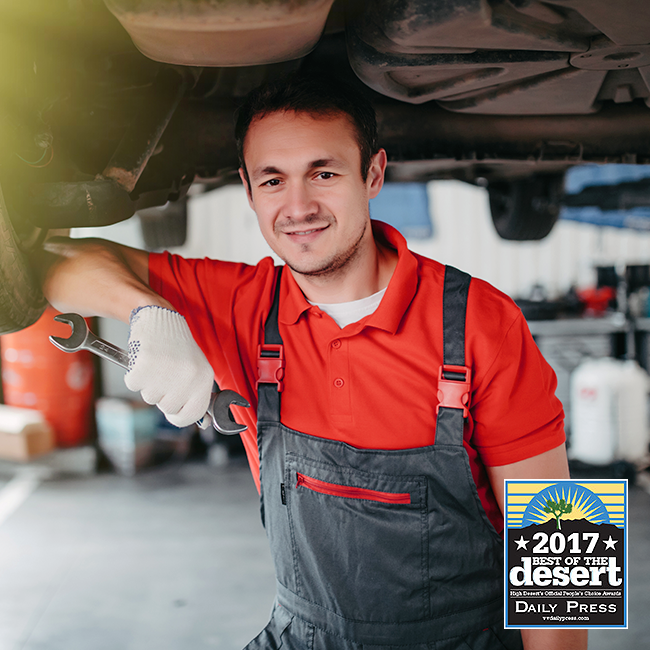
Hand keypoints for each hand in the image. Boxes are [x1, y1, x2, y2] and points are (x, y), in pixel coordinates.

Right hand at [124, 306, 213, 426]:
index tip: (174, 410)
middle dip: (163, 394)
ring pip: (149, 398)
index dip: (180, 415)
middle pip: (167, 408)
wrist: (160, 319)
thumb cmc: (178, 348)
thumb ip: (198, 395)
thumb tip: (205, 423)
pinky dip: (135, 375)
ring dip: (149, 384)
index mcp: (204, 379)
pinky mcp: (144, 367)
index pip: (192, 415)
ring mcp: (166, 373)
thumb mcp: (196, 370)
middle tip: (165, 373)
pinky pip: (134, 385)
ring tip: (157, 364)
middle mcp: (187, 378)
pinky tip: (145, 360)